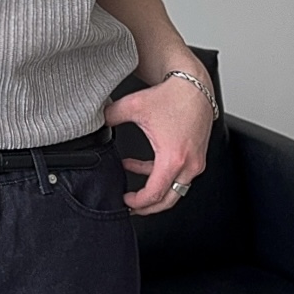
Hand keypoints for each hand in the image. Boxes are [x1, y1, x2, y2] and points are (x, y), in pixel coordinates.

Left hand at [103, 74, 211, 216]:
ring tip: (135, 191)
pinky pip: (179, 177)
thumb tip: (96, 121)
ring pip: (175, 191)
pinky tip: (142, 166)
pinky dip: (161, 177)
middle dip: (148, 208)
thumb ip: (111, 116)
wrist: (195, 85)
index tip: (125, 201)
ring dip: (154, 191)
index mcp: (173, 158)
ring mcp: (196, 162)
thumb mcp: (135, 106)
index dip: (138, 203)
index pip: (154, 195)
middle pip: (168, 201)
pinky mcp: (197, 157)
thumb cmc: (173, 96)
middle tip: (131, 208)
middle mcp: (189, 164)